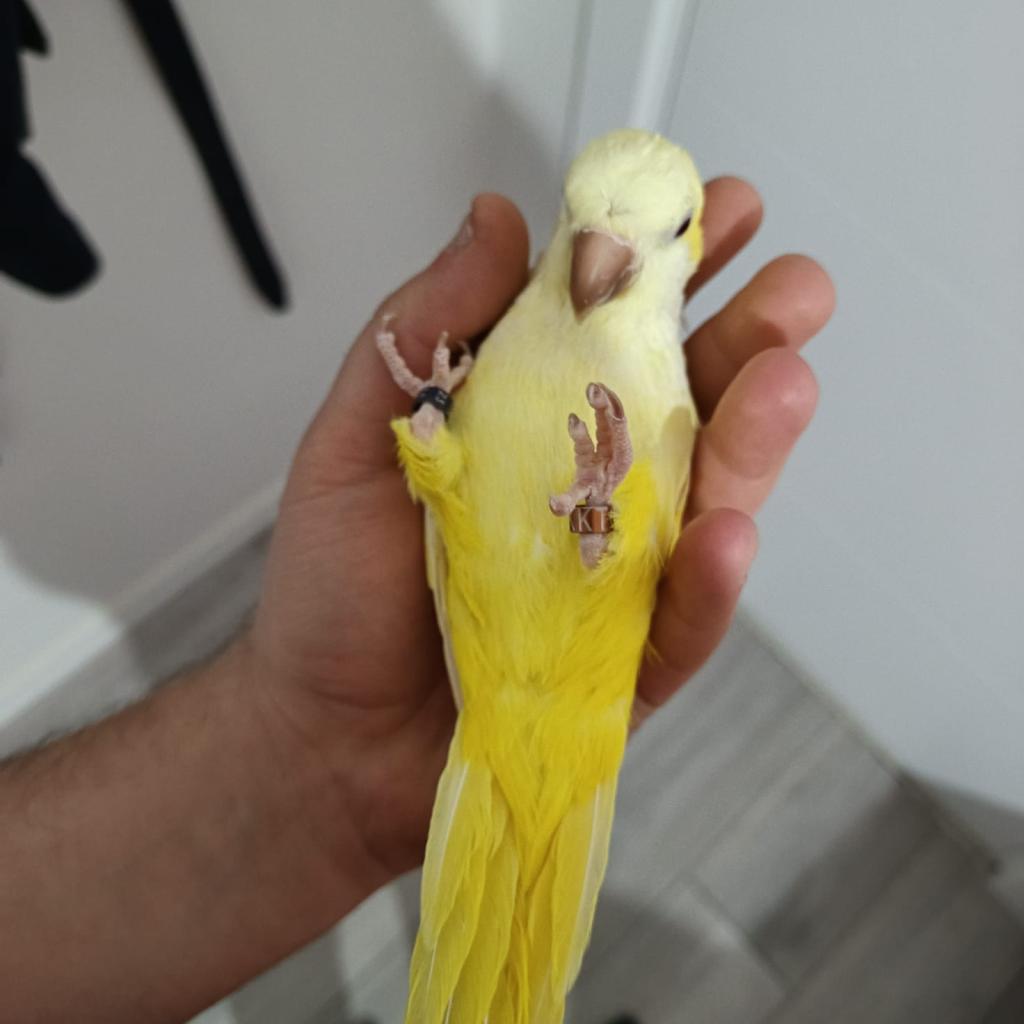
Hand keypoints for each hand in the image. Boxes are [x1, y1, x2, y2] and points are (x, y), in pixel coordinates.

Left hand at [240, 185, 833, 887]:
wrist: (327, 735)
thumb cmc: (337, 588)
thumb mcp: (358, 437)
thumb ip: (423, 329)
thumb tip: (497, 218)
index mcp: (532, 425)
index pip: (616, 334)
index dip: (669, 271)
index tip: (712, 210)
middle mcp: (592, 490)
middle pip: (689, 408)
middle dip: (749, 341)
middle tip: (794, 287)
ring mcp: (619, 574)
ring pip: (709, 500)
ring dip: (755, 442)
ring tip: (784, 381)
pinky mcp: (629, 659)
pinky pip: (684, 618)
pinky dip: (710, 581)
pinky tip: (727, 532)